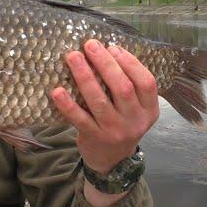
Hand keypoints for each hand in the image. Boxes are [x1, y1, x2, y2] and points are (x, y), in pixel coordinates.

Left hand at [51, 40, 158, 201]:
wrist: (111, 161)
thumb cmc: (121, 124)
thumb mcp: (134, 108)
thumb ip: (128, 84)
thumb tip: (107, 50)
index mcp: (149, 109)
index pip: (146, 83)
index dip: (131, 63)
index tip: (113, 47)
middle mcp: (135, 121)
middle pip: (123, 88)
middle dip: (105, 64)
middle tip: (90, 45)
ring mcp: (115, 131)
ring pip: (100, 101)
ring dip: (85, 77)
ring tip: (73, 57)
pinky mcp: (94, 138)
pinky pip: (80, 119)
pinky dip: (68, 105)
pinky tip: (57, 90)